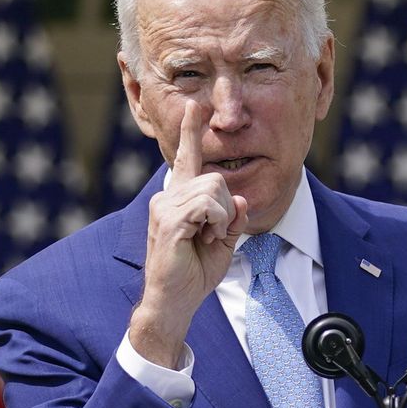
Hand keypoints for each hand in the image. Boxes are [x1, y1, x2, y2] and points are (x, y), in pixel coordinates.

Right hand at [129, 101, 248, 368]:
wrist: (174, 302)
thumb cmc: (194, 273)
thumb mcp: (223, 241)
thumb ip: (233, 217)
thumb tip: (241, 198)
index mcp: (180, 198)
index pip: (188, 159)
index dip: (191, 131)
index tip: (195, 105)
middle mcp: (168, 196)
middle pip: (216, 178)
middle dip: (227, 209)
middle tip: (214, 234)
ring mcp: (165, 206)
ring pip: (215, 190)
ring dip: (222, 219)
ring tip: (206, 238)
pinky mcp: (169, 220)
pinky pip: (208, 205)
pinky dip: (217, 223)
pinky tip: (205, 238)